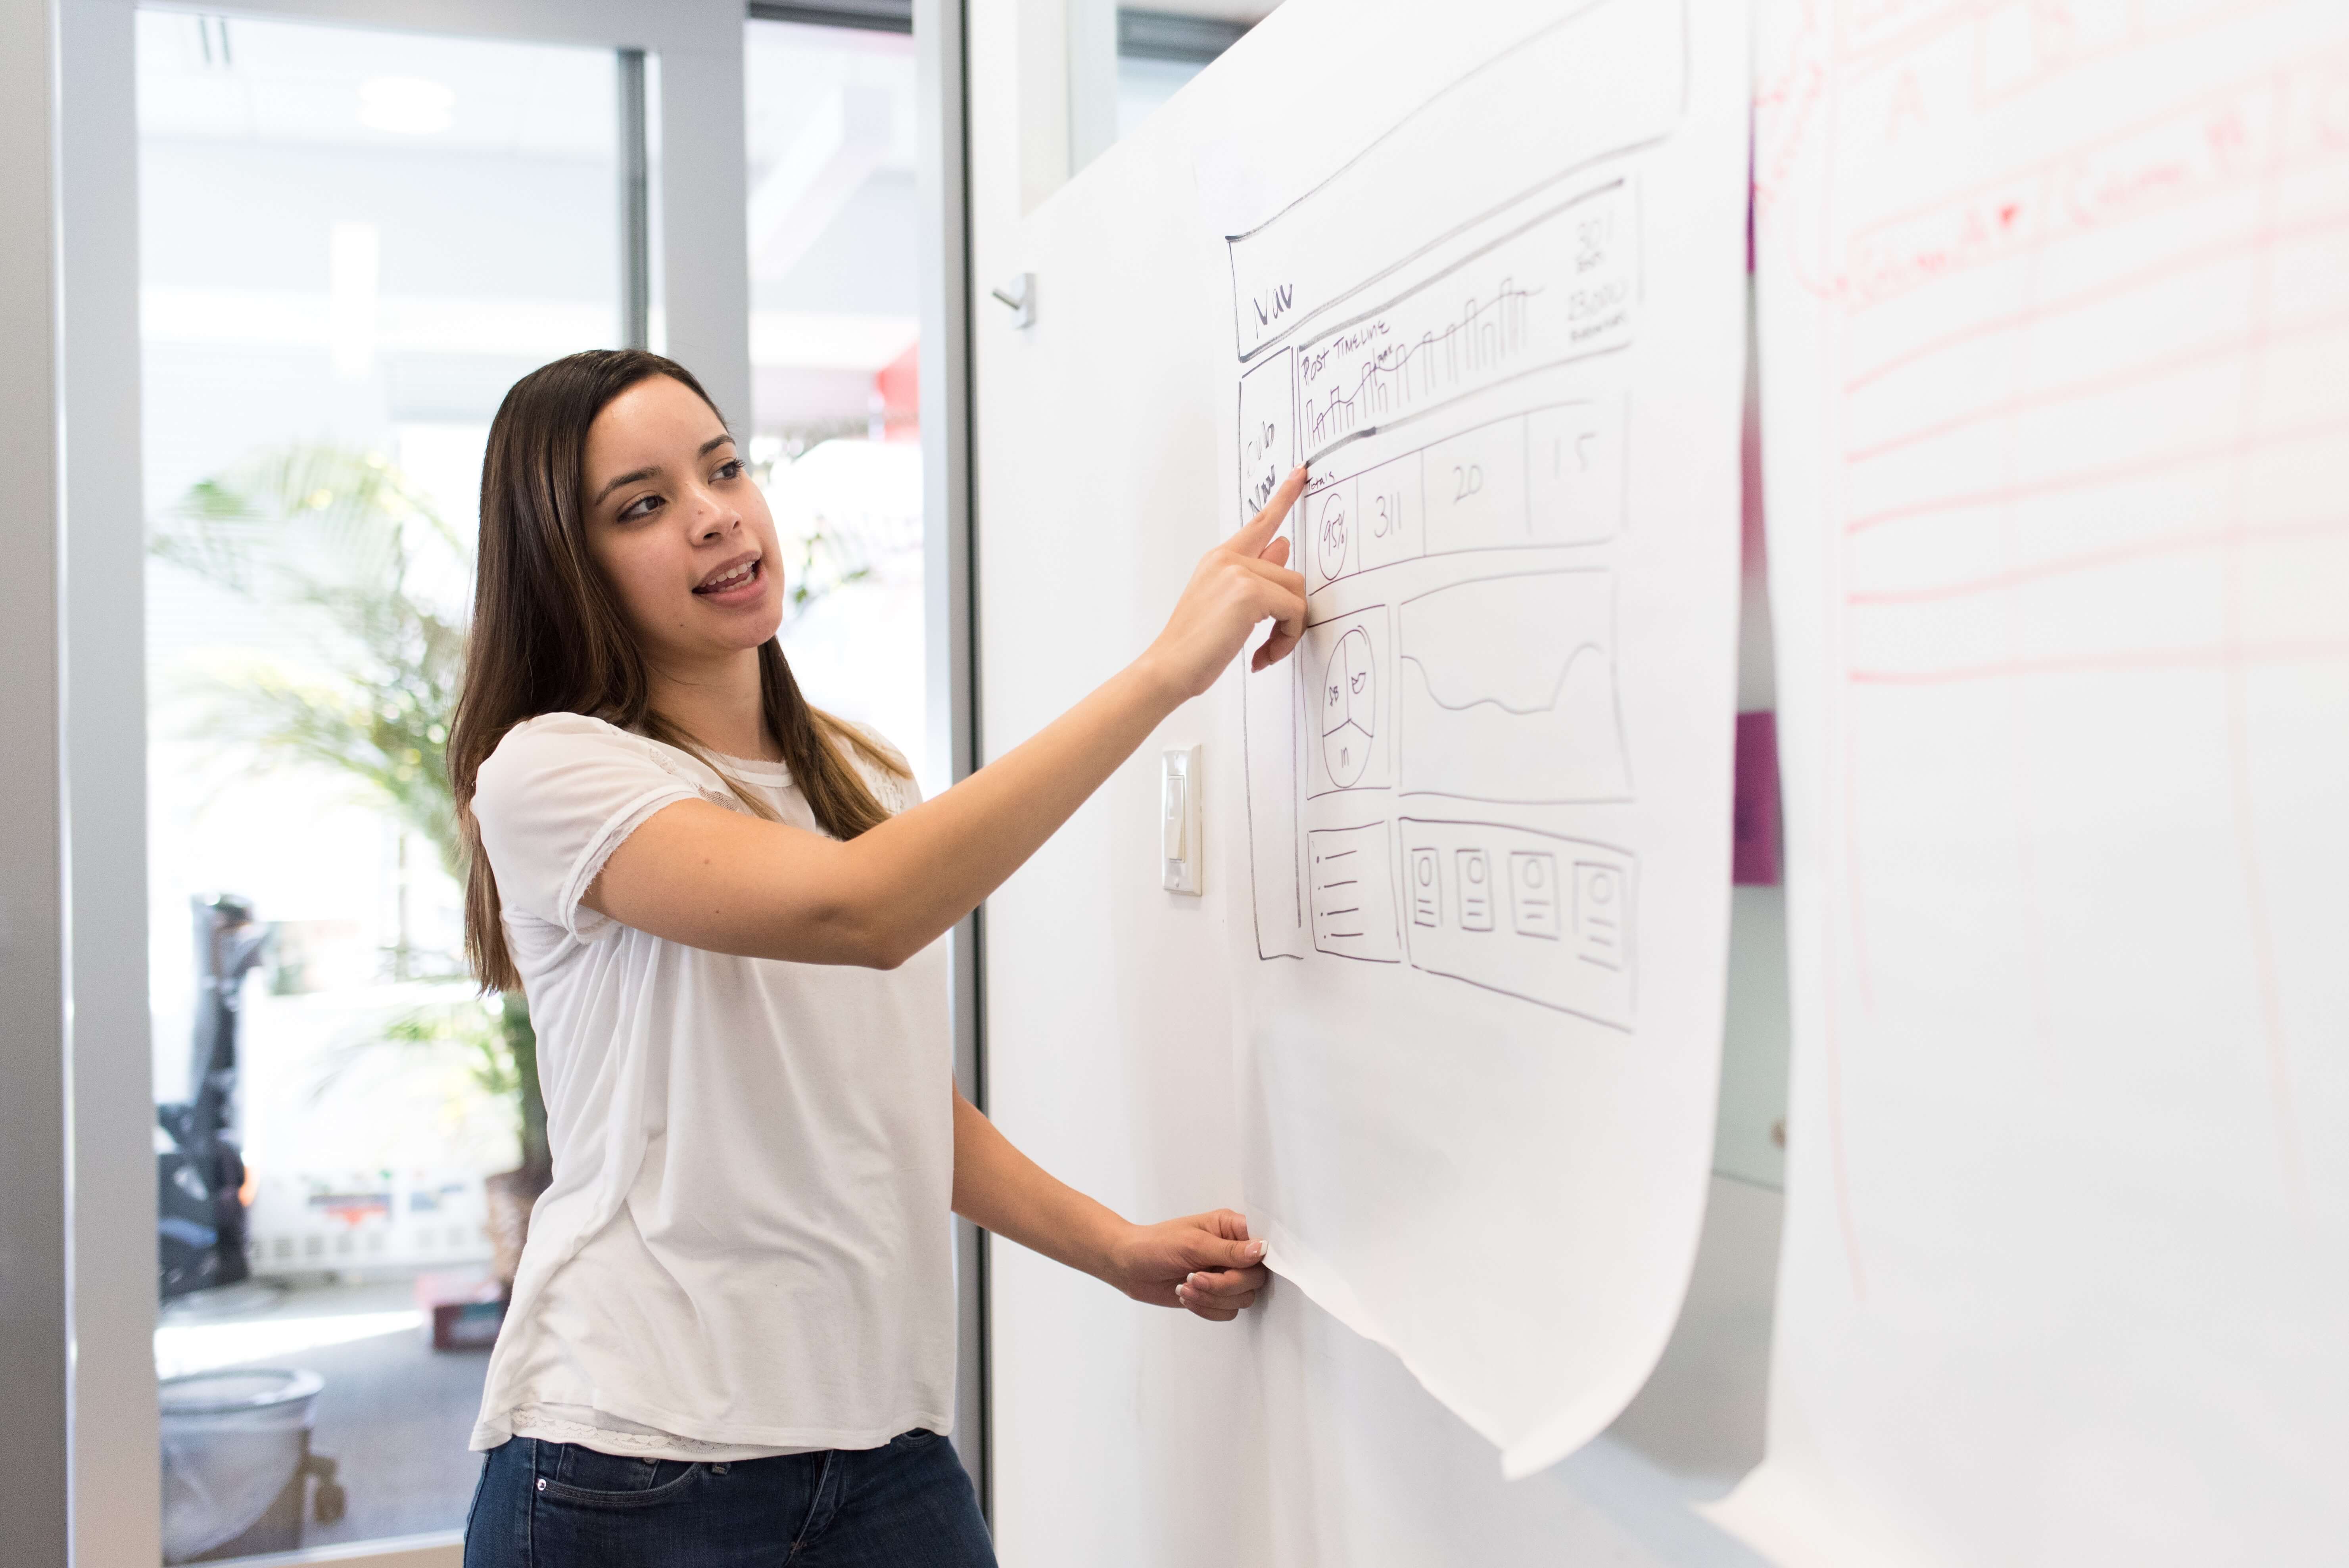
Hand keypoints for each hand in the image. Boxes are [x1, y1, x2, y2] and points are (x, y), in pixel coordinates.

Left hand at [1104, 1208, 1269, 1321]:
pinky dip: (1207, 1309)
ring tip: (1186, 1287)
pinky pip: (1228, 1312)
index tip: (1239, 1267)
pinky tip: (1187, 1297)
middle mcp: (1233, 1252)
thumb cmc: (1156, 1245)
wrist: (1130, 1267)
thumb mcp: (1192, 1243)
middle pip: (1256, 1277)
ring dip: (1213, 1298)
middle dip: (1225, 1284)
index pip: (1263, 1243)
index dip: (1259, 1258)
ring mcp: (1225, 1275)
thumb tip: (1263, 1249)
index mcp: (1230, 1228)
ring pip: (1243, 1298)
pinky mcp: (1215, 1296)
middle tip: (1195, 1278)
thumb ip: (1229, 1250)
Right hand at [1138, 467, 1309, 699]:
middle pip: (1291, 575)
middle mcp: (1228, 558)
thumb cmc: (1194, 645)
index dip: (1284, 497)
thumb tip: (1283, 547)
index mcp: (1220, 559)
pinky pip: (1294, 611)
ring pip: (1296, 594)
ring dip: (1290, 631)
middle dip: (1290, 616)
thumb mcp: (1227, 604)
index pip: (1260, 523)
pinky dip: (1287, 639)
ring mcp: (1238, 571)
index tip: (1301, 474)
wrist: (1168, 668)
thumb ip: (1257, 574)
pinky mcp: (1249, 592)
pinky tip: (1262, 656)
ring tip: (1265, 652)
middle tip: (1272, 646)